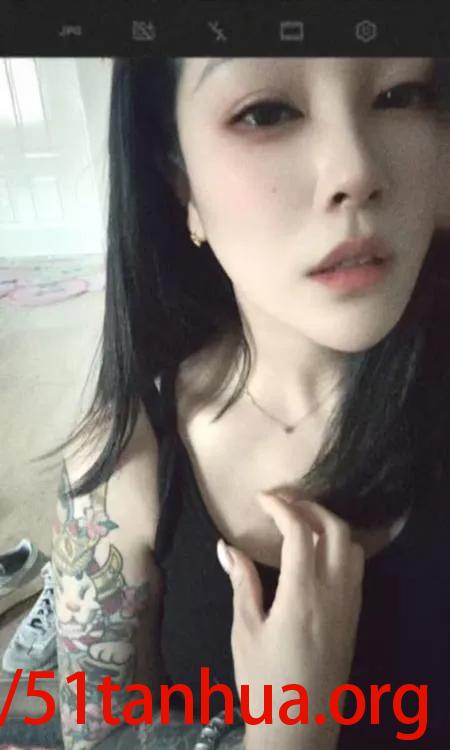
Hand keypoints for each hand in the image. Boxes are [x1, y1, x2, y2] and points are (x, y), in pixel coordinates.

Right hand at [217, 492, 364, 749]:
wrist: (300, 731)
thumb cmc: (264, 682)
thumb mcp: (245, 631)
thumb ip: (242, 583)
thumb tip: (226, 546)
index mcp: (303, 595)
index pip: (300, 532)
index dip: (281, 507)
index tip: (261, 498)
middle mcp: (334, 593)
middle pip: (336, 529)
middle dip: (310, 507)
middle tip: (281, 503)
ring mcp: (349, 605)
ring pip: (352, 547)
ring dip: (328, 525)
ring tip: (299, 523)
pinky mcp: (354, 618)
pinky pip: (356, 568)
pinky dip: (339, 547)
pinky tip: (315, 554)